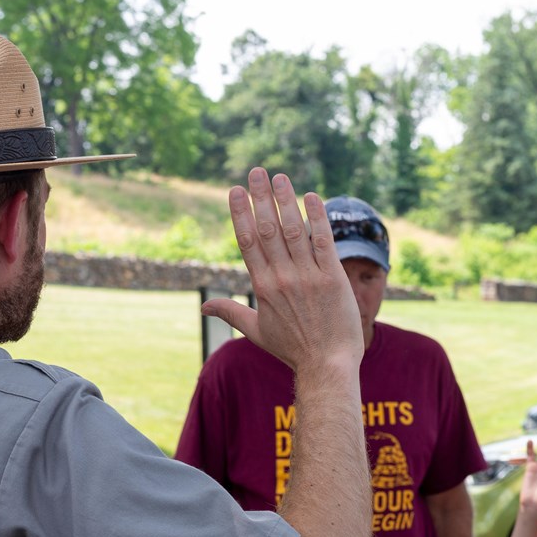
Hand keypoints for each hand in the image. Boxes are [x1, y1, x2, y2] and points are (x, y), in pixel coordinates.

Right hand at [205, 168, 362, 372]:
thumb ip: (230, 312)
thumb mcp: (256, 331)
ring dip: (286, 200)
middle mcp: (283, 277)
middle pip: (268, 229)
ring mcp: (309, 276)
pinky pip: (323, 241)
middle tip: (256, 171)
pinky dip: (318, 217)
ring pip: (294, 230)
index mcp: (263, 287)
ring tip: (280, 176)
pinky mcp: (333, 277)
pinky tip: (311, 196)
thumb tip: (203, 308)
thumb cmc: (292, 349)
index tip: (235, 190)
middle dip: (260, 198)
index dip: (241, 214)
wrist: (327, 365)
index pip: (248, 242)